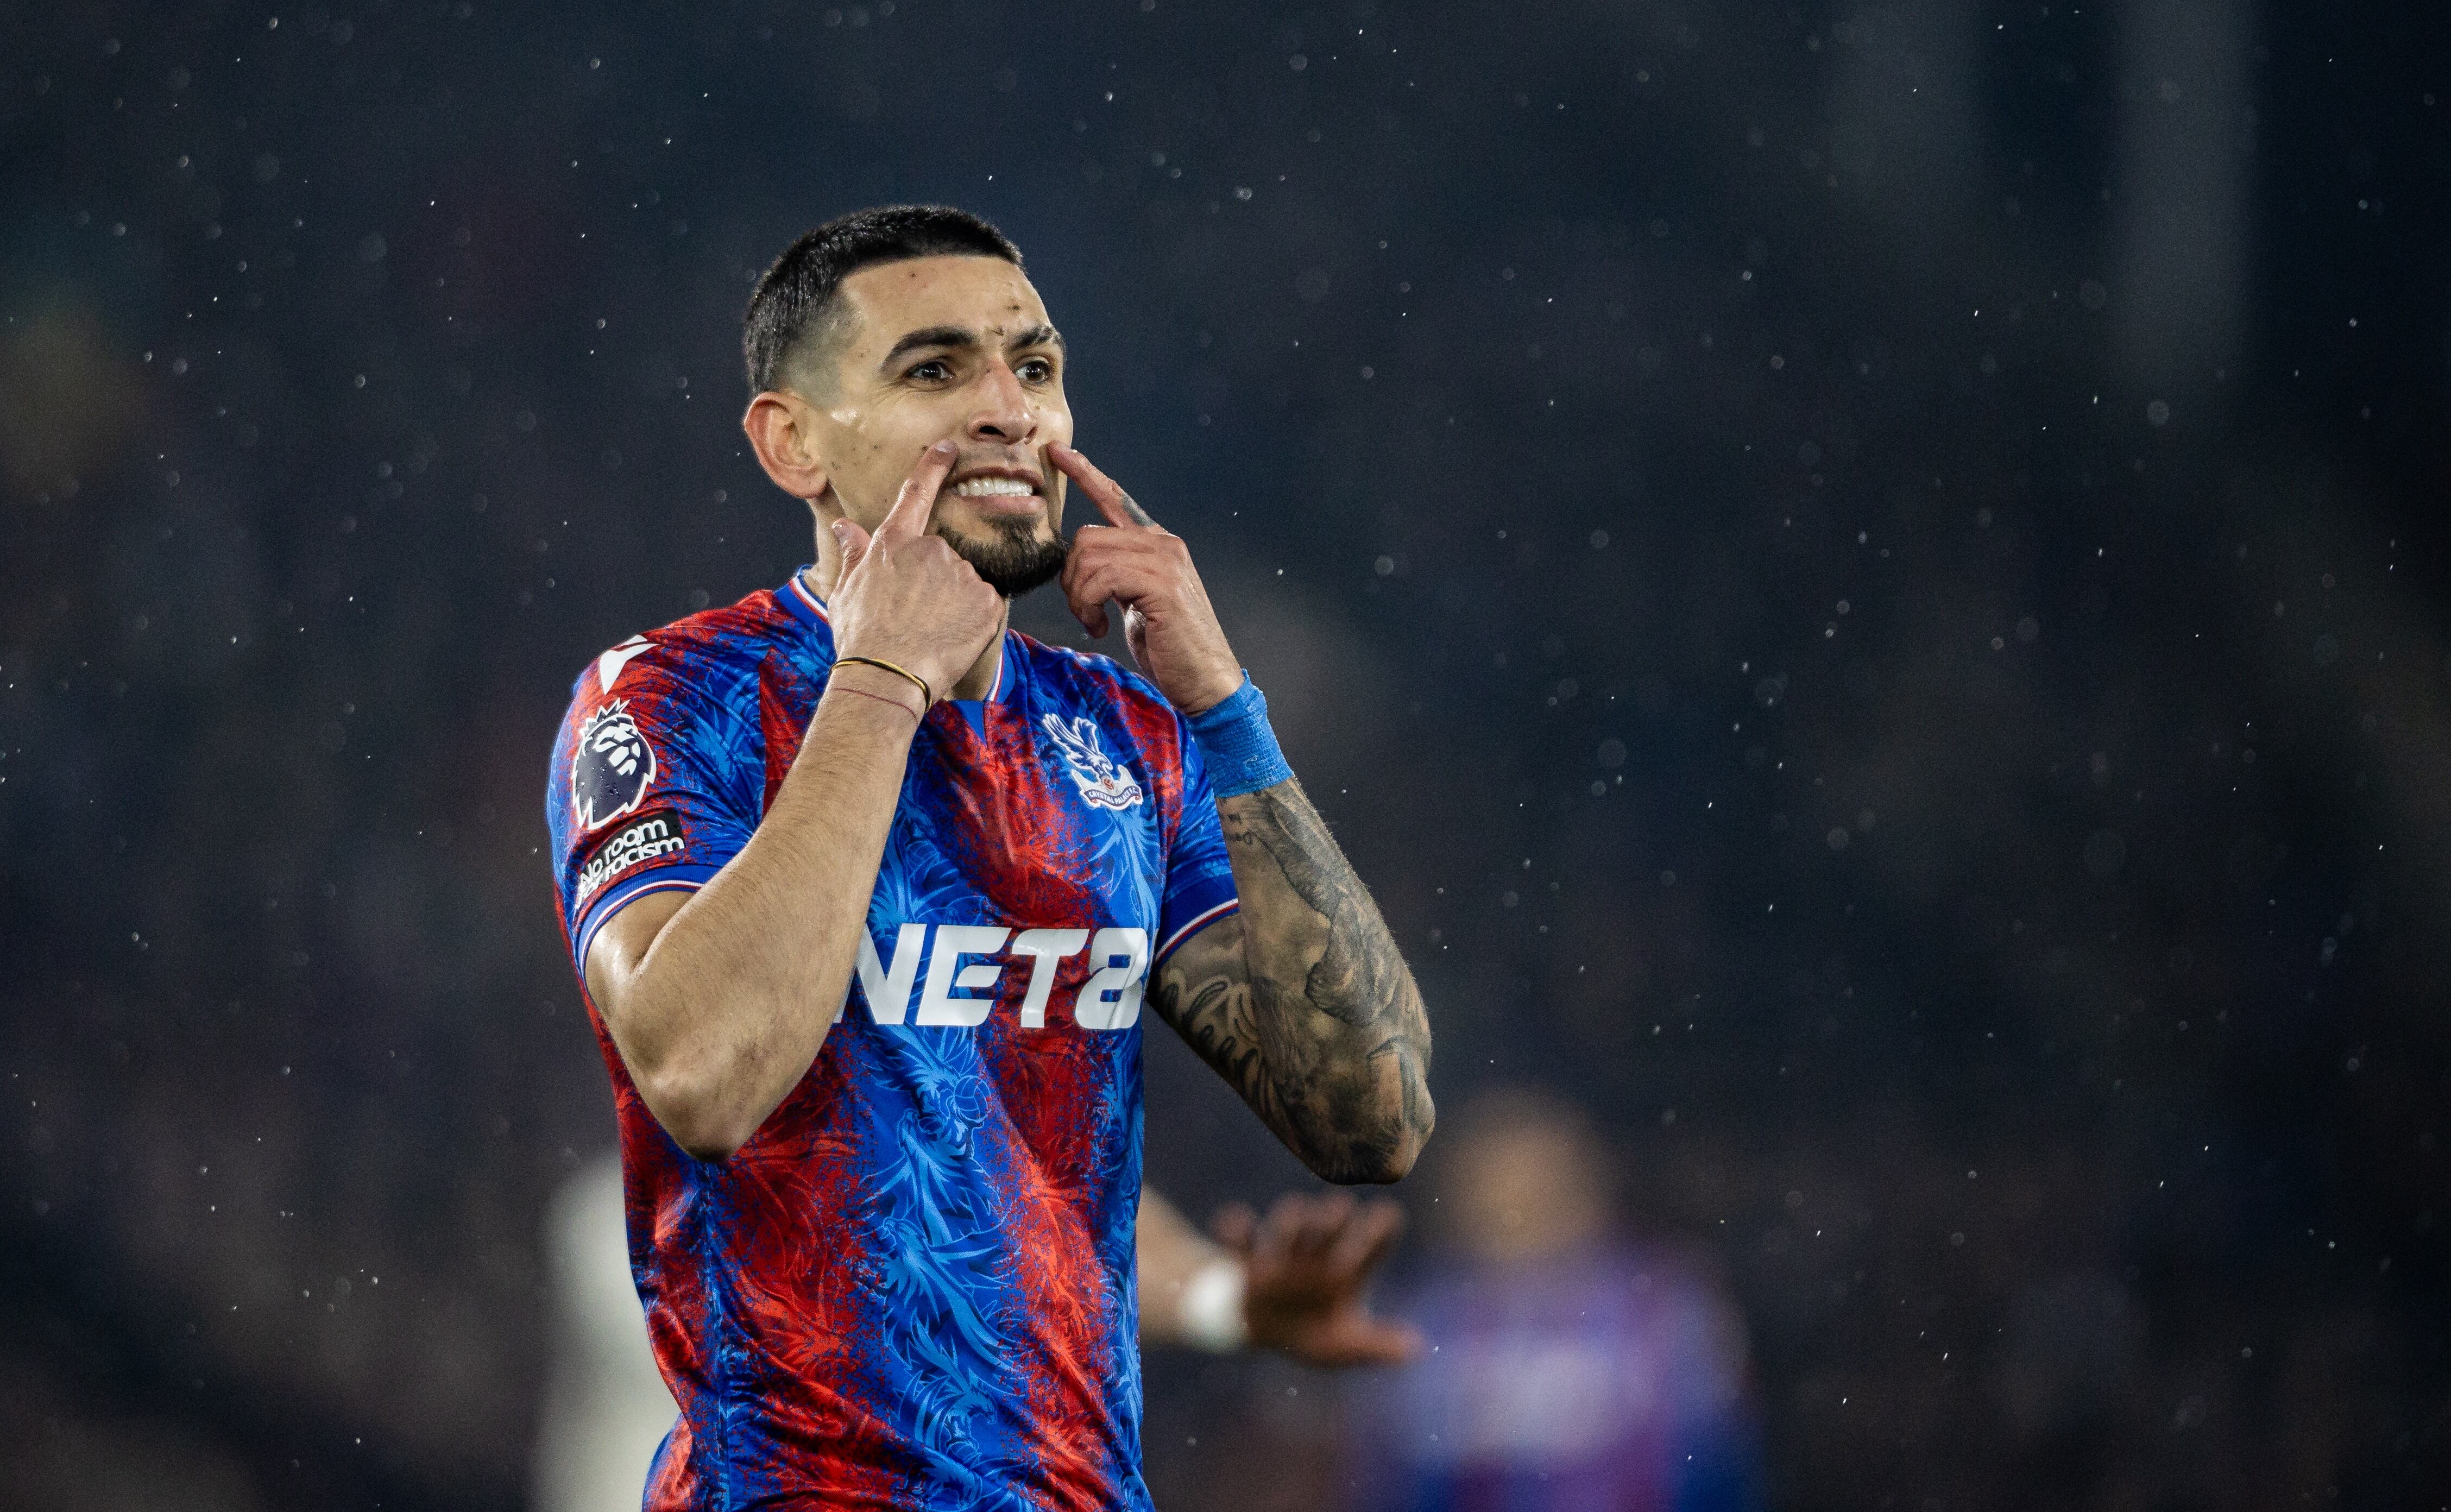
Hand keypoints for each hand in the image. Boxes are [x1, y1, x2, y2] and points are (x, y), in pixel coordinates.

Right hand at [830, 440, 1005, 700]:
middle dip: (935, 581)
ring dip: (954, 601)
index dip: (934, 466)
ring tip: (931, 630)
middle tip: (916, 616)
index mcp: (893, 543)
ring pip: (965, 581)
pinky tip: (952, 637)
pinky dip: (973, 619)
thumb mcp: (846, 591)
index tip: (949, 448)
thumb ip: (852, 553)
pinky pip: (985, 603)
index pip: (917, 492)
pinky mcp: (987, 599)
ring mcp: (961, 572)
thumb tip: (843, 524)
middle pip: (942, 555)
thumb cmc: (860, 637)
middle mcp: (931, 548)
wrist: (887, 675)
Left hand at [1051, 443, 1244, 714]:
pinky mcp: (1160, 585)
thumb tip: (1079, 563)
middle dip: (1070, 577)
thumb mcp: (1137, 600)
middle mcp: (1163, 543)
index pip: (1114, 497)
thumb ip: (1117, 573)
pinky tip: (1101, 628)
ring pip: (1089, 558)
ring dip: (1078, 597)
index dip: (1084, 472)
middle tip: (1082, 609)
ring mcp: (1164, 561)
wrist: (1205, 679)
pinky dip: (1088, 607)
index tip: (1056, 451)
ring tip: (1093, 622)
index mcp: (1157, 543)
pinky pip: (1101, 580)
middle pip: (1086, 536)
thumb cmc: (1169, 646)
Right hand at [1214, 1191, 1420, 1367]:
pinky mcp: (1249, 1262)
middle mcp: (1318, 1254)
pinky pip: (1240, 1239)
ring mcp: (1283, 1254)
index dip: (1380, 1230)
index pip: (1370, 1243)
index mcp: (1347, 1269)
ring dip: (1291, 1221)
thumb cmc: (1313, 1334)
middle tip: (1340, 1208)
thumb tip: (1416, 1350)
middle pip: (1327, 1227)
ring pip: (1287, 1226)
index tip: (1389, 1219)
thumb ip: (1376, 1347)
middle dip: (1332, 1217)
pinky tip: (1237, 1219)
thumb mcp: (1345, 1347)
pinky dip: (1235, 1227)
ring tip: (1297, 1214)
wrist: (1264, 1333)